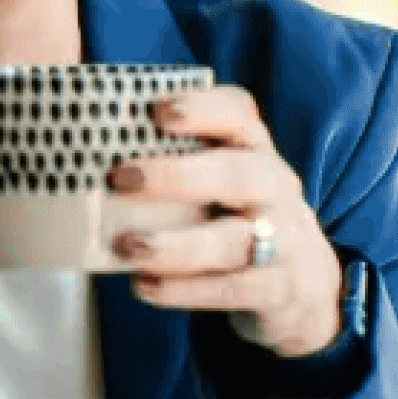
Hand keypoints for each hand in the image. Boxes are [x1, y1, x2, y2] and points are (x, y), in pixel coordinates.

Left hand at [110, 86, 343, 360]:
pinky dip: (185, 290)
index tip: (156, 111)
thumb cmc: (242, 219)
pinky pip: (231, 289)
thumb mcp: (225, 182)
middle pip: (240, 173)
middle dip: (178, 175)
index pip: (239, 116)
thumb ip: (179, 164)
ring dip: (175, 244)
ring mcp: (284, 239)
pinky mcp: (277, 289)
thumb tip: (90, 157)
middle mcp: (275, 188)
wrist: (308, 284)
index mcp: (256, 151)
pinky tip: (143, 286)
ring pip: (234, 240)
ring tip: (126, 245)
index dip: (201, 109)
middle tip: (121, 178)